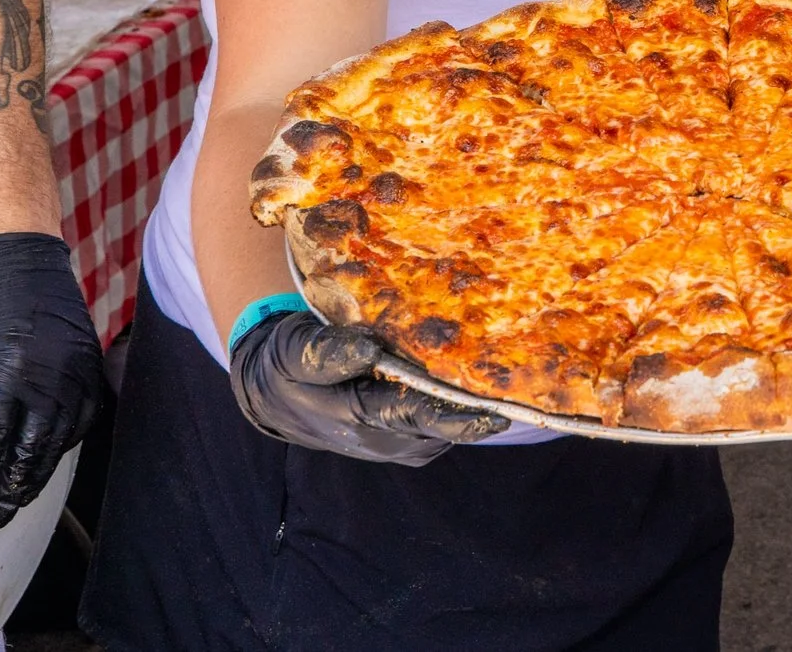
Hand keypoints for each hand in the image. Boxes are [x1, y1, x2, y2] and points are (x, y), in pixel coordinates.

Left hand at [0, 232, 107, 527]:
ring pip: (61, 440)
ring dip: (39, 473)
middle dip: (11, 489)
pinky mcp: (90, 364)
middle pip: (31, 450)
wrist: (21, 256)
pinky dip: (66, 443)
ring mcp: (76, 371)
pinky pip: (84, 417)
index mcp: (8, 372)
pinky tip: (50, 459)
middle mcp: (48, 376)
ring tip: (21, 499)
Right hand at [230, 310, 508, 463]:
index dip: (459, 416)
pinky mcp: (402, 436)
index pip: (418, 417)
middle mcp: (384, 439)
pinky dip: (456, 407)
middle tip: (516, 384)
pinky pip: (438, 425)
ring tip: (502, 376)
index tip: (496, 411)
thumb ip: (326, 354)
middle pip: (442, 426)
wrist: (275, 393)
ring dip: (470, 408)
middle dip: (478, 410)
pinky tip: (470, 380)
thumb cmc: (288, 367)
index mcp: (359, 417)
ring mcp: (394, 442)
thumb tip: (370, 349)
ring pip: (444, 429)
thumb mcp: (294, 354)